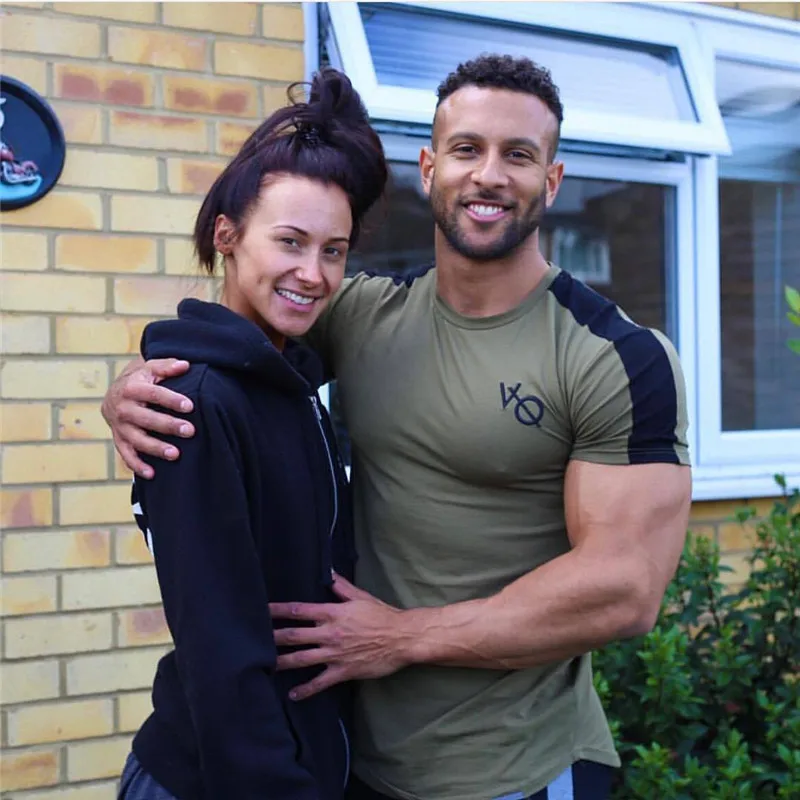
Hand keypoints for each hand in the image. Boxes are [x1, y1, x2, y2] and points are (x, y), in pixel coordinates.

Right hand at [101, 357, 193, 478]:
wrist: (115, 393)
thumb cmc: (140, 380)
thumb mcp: (151, 368)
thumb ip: (167, 367)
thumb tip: (185, 365)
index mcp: (131, 388)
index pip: (153, 394)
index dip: (171, 400)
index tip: (190, 406)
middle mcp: (123, 408)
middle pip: (146, 419)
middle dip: (168, 426)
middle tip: (190, 431)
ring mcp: (120, 426)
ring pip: (137, 440)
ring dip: (155, 448)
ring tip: (176, 454)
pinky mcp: (119, 439)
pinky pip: (126, 455)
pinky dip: (137, 465)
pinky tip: (152, 474)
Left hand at [270, 575, 413, 699]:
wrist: (401, 637)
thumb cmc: (382, 615)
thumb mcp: (361, 597)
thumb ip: (342, 587)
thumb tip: (328, 572)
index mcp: (333, 613)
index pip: (299, 610)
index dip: (279, 610)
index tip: (263, 610)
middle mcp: (330, 633)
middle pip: (294, 635)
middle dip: (273, 637)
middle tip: (254, 639)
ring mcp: (335, 654)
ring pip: (302, 659)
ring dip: (282, 662)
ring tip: (265, 666)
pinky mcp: (343, 671)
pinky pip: (320, 682)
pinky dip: (306, 690)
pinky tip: (293, 694)